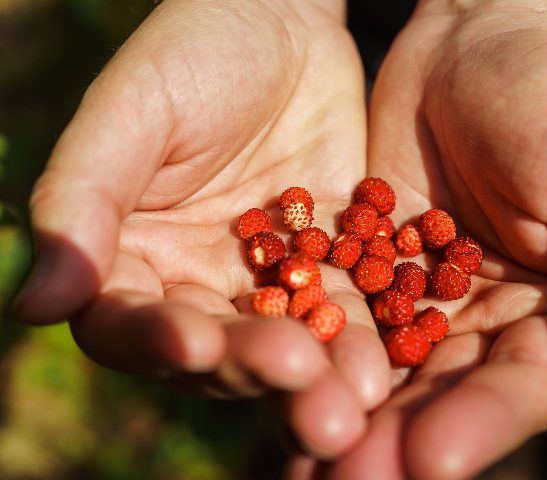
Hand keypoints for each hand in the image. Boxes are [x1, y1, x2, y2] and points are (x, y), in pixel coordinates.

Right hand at [13, 0, 389, 457]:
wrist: (284, 25)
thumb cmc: (191, 55)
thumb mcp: (130, 115)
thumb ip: (82, 202)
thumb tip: (34, 304)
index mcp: (131, 257)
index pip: (129, 323)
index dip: (158, 340)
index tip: (196, 341)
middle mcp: (196, 282)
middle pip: (217, 350)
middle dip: (254, 367)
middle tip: (297, 377)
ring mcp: (267, 281)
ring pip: (286, 344)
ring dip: (318, 376)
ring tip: (353, 398)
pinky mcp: (330, 269)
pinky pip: (345, 313)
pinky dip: (362, 343)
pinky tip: (382, 369)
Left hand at [290, 0, 546, 476]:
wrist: (472, 43)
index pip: (519, 388)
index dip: (479, 425)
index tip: (430, 459)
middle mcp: (481, 323)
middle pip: (441, 399)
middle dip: (395, 443)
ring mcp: (416, 300)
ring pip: (382, 375)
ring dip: (343, 418)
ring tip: (302, 467)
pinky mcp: (361, 269)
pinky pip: (335, 320)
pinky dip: (309, 357)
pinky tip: (274, 392)